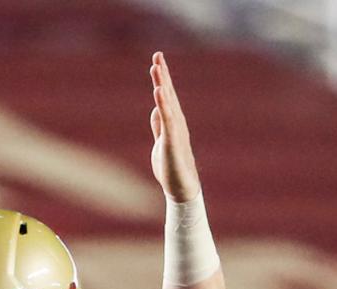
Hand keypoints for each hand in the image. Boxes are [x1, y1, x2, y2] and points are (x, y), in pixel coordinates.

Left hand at [149, 51, 201, 201]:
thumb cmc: (171, 165)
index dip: (161, 79)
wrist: (181, 186)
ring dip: (162, 84)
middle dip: (162, 74)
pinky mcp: (171, 140)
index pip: (166, 96)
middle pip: (168, 93)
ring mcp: (175, 130)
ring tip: (156, 67)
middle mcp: (176, 122)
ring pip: (168, 102)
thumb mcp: (161, 141)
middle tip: (157, 55)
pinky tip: (158, 92)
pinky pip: (167, 118)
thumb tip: (156, 110)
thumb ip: (159, 126)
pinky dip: (163, 104)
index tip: (157, 61)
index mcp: (172, 122)